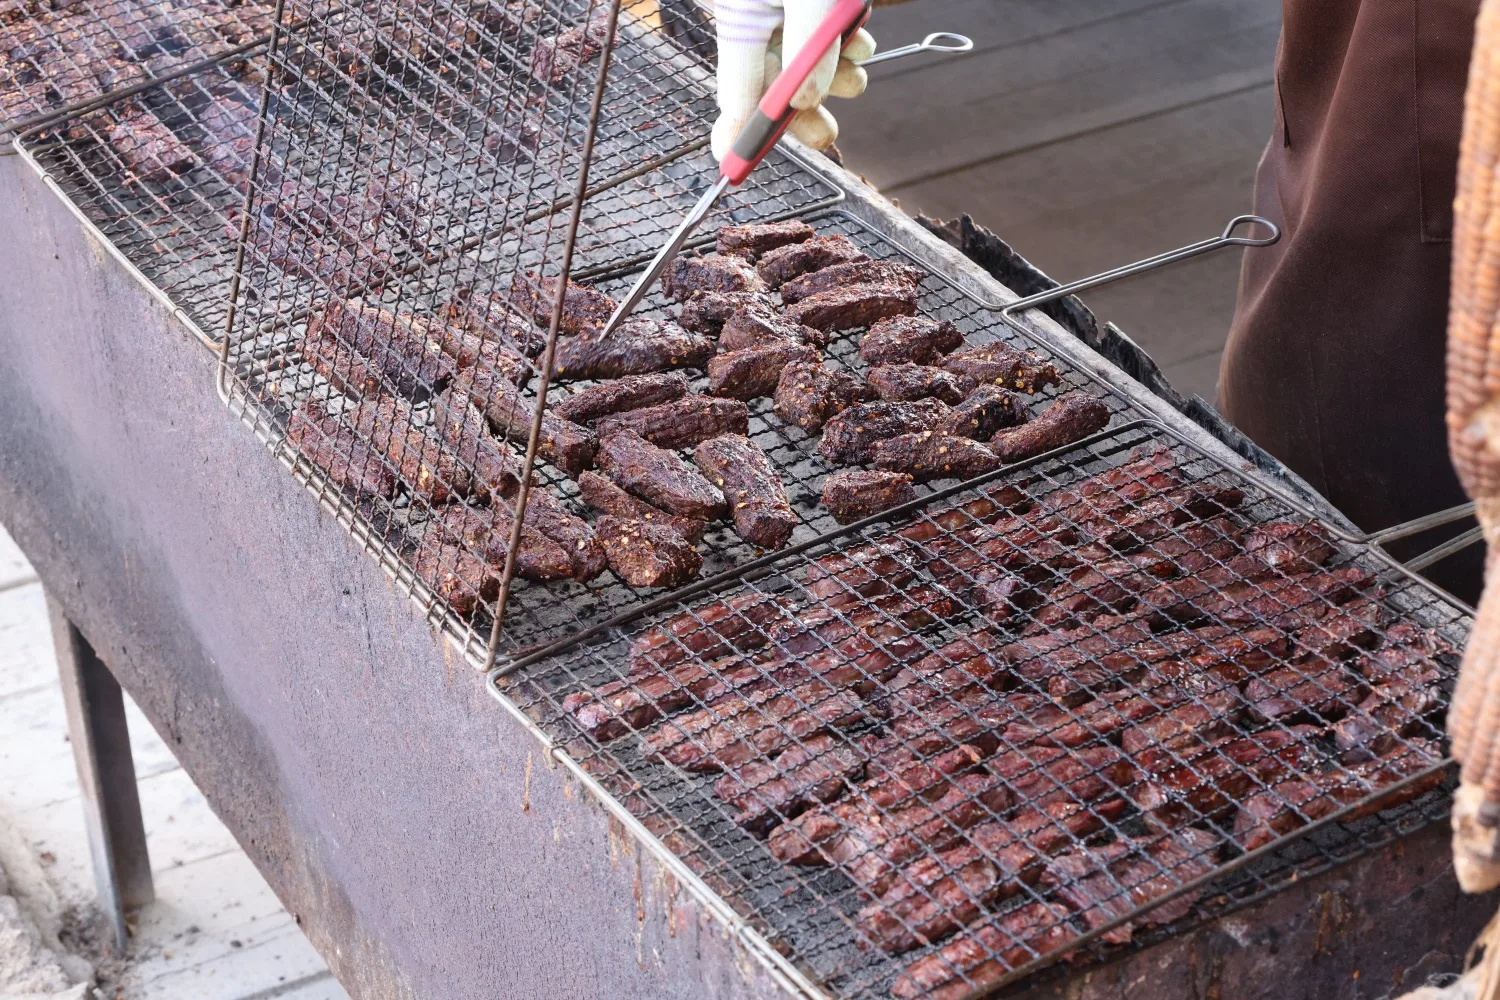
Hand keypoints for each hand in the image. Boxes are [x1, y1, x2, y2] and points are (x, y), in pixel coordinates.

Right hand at [708, 0, 875, 160]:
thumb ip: (806, 45)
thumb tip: (805, 101)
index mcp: (743, 19)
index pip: (735, 88)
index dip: (736, 131)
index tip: (731, 166)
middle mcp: (761, 20)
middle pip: (772, 85)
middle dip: (801, 114)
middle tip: (825, 134)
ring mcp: (789, 12)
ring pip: (808, 65)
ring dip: (836, 82)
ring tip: (855, 79)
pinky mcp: (818, 5)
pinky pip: (832, 39)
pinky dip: (850, 49)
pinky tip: (859, 39)